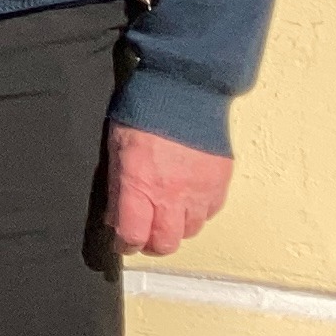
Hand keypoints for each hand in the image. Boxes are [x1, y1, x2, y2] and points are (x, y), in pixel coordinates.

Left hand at [107, 127, 234, 256]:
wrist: (184, 91)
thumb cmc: (143, 114)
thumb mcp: (117, 149)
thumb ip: (117, 187)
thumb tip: (115, 217)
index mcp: (140, 186)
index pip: (134, 235)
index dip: (125, 244)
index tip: (122, 241)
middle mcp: (172, 195)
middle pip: (166, 243)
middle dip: (152, 243)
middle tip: (146, 234)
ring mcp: (199, 191)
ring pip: (190, 230)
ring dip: (176, 227)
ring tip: (167, 212)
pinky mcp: (220, 183)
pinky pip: (210, 212)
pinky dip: (198, 211)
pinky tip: (188, 198)